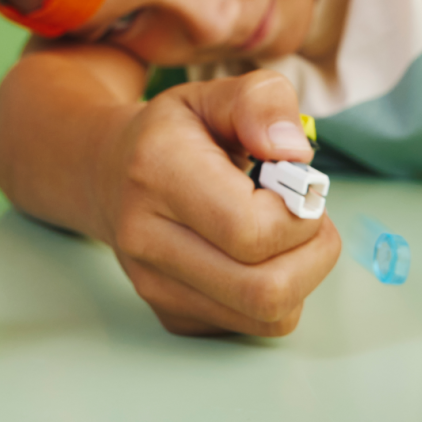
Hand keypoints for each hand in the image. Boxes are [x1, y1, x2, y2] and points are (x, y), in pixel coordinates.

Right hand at [96, 70, 339, 335]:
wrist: (108, 174)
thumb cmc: (175, 134)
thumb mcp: (216, 94)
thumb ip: (263, 102)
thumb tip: (294, 150)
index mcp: (158, 170)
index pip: (252, 229)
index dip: (300, 213)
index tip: (299, 187)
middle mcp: (147, 238)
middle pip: (265, 290)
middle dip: (313, 254)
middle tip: (307, 218)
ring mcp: (155, 285)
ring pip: (268, 317)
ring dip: (301, 277)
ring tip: (284, 234)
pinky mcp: (170, 315)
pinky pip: (253, 326)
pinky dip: (275, 297)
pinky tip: (257, 257)